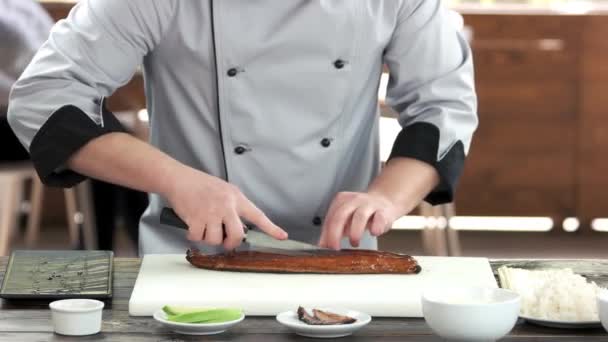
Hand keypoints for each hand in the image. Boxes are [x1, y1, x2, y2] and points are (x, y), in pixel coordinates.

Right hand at [164, 166, 287, 249]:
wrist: (179, 179)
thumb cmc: (199, 184)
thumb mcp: (224, 190)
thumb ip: (233, 207)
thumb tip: (239, 226)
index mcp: (236, 198)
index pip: (258, 215)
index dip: (271, 228)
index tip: (282, 236)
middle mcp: (226, 205)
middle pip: (237, 235)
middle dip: (231, 243)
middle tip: (225, 242)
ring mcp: (211, 212)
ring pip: (216, 239)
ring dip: (208, 238)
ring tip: (204, 227)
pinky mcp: (196, 218)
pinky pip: (198, 238)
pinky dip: (193, 236)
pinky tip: (192, 227)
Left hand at [318, 192, 399, 249]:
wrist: (384, 201)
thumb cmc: (361, 213)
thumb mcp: (345, 218)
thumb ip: (333, 230)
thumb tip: (322, 245)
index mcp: (342, 200)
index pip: (330, 217)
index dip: (326, 233)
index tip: (326, 246)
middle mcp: (354, 200)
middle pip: (341, 214)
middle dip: (335, 233)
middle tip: (335, 247)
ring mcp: (369, 204)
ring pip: (359, 216)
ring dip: (354, 232)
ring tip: (354, 243)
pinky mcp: (384, 211)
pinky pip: (379, 218)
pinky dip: (376, 227)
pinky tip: (373, 233)